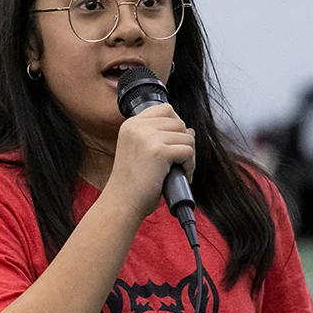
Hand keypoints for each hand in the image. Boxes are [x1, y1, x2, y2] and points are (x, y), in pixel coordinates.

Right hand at [106, 104, 194, 218]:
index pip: (165, 109)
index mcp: (131, 124)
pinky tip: (183, 175)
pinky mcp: (159, 152)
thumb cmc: (132, 183)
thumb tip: (189, 131)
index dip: (176, 124)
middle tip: (180, 161)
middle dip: (184, 142)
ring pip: (187, 137)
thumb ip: (157, 136)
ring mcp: (148, 137)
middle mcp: (138, 126)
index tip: (175, 142)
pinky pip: (188, 151)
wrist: (122, 202)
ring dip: (189, 155)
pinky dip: (190, 165)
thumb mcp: (138, 150)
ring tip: (181, 170)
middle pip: (179, 123)